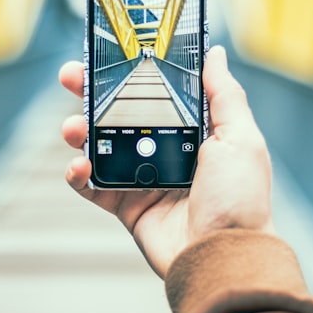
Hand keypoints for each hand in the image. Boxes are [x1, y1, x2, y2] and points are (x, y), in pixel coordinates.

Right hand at [59, 45, 274, 277]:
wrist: (224, 258)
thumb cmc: (241, 200)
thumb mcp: (241, 138)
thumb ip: (224, 95)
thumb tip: (216, 54)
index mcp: (195, 131)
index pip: (157, 92)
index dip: (133, 73)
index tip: (110, 53)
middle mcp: (167, 151)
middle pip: (121, 114)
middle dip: (92, 93)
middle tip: (71, 77)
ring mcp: (143, 178)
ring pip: (100, 145)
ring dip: (80, 131)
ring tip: (73, 128)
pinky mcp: (127, 206)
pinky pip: (92, 186)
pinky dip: (78, 174)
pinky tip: (79, 166)